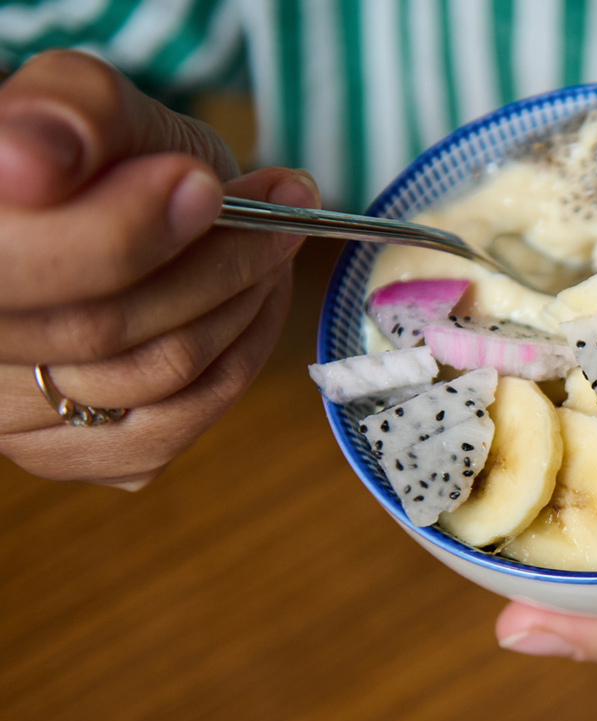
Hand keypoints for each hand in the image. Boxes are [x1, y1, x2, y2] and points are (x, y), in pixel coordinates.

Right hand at [0, 50, 318, 488]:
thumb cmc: (100, 152)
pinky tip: (252, 306)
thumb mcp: (86, 101)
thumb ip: (68, 115)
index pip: (18, 267)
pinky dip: (235, 363)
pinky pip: (168, 432)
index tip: (205, 186)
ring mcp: (5, 415)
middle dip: (218, 263)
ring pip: (152, 380)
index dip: (123, 231)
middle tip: (282, 212)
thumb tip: (38, 165)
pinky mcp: (64, 454)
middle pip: (101, 329)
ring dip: (241, 309)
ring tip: (274, 246)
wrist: (113, 202)